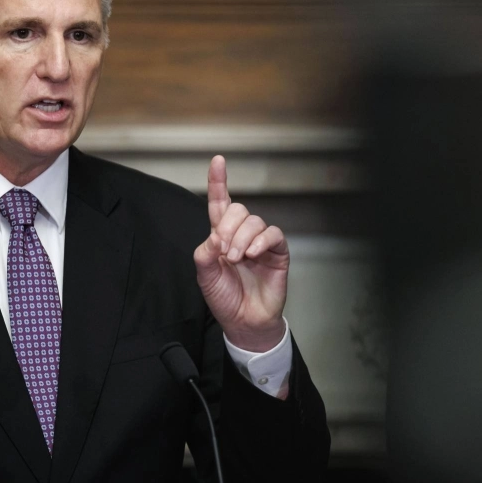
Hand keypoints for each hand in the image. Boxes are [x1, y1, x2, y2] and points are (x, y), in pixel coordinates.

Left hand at [194, 155, 288, 351]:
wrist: (244, 321)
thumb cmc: (224, 297)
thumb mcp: (205, 275)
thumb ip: (204, 252)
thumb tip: (216, 235)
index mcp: (221, 236)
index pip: (219, 203)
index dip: (218, 182)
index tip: (218, 161)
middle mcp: (241, 235)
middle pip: (237, 209)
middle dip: (228, 227)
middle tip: (224, 251)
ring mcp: (260, 242)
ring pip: (254, 221)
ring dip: (242, 238)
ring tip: (237, 260)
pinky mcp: (277, 252)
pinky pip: (273, 234)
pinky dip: (261, 241)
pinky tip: (253, 254)